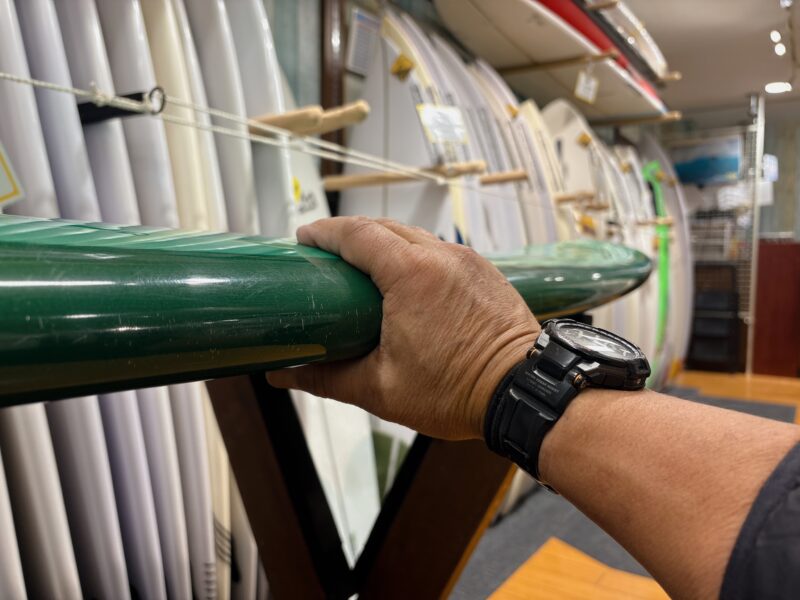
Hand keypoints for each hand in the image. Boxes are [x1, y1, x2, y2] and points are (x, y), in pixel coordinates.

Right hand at [267, 217, 539, 439]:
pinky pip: (440, 251)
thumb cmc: (456, 392)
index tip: (304, 240)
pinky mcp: (484, 271)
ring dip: (385, 244)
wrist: (523, 391)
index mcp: (411, 275)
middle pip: (384, 227)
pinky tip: (405, 281)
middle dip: (350, 235)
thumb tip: (282, 376)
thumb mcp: (381, 389)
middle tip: (327, 256)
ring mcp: (467, 260)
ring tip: (362, 268)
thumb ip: (327, 378)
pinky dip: (415, 256)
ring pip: (415, 236)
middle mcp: (441, 256)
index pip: (356, 234)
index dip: (325, 232)